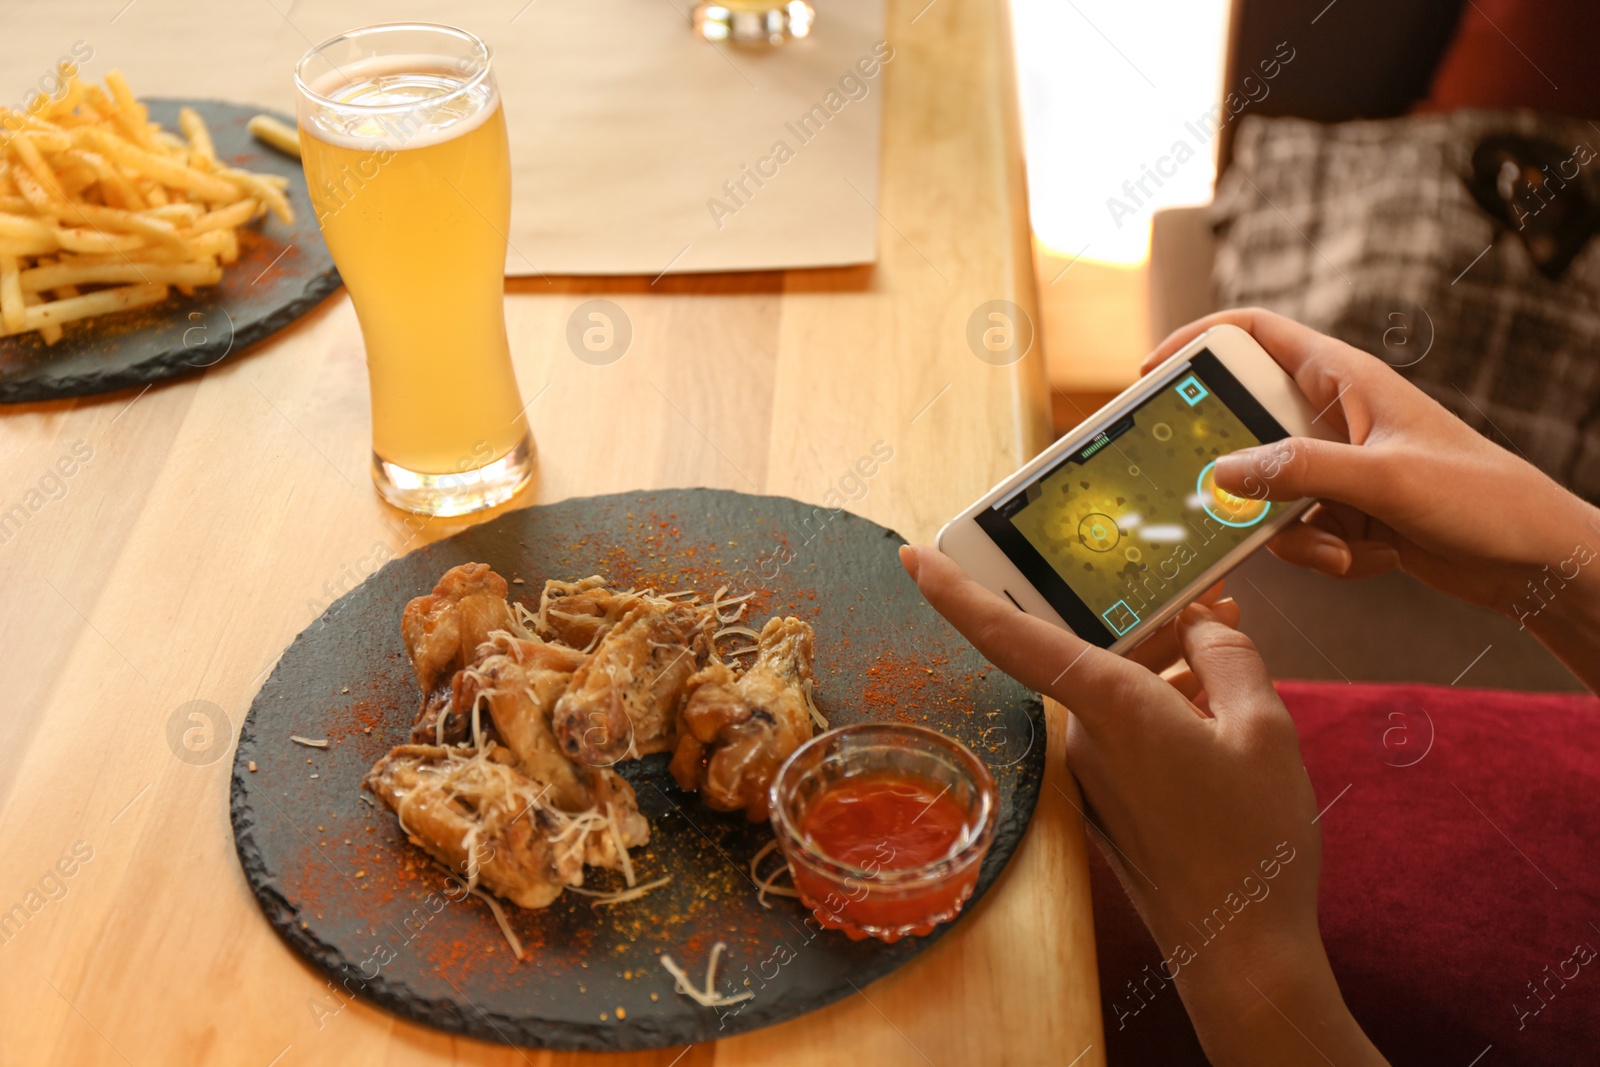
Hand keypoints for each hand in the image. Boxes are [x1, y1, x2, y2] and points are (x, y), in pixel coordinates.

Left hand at [900, 544, 1386, 1066]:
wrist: (1240, 950)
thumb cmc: (1254, 843)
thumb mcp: (1264, 728)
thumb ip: (1228, 658)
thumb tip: (1203, 625)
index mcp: (1111, 708)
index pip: (1012, 637)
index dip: (957, 594)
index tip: (915, 557)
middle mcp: (1086, 738)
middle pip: (1089, 649)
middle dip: (1140, 614)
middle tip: (1204, 593)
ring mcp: (1093, 772)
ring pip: (1112, 687)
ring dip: (1160, 659)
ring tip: (1227, 641)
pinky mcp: (1108, 798)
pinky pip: (1123, 726)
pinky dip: (1159, 702)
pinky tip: (1213, 700)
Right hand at [1148, 309, 1599, 690]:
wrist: (1538, 562)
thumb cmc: (1483, 499)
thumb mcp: (1382, 483)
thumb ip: (1298, 472)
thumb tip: (1222, 472)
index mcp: (1345, 380)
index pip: (1255, 333)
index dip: (1198, 341)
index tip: (1153, 372)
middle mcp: (1337, 418)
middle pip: (1250, 428)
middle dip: (1242, 476)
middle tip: (1225, 502)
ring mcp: (1342, 469)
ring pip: (1270, 493)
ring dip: (1293, 532)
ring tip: (1340, 548)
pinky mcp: (1351, 514)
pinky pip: (1301, 532)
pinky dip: (1325, 555)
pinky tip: (1370, 561)